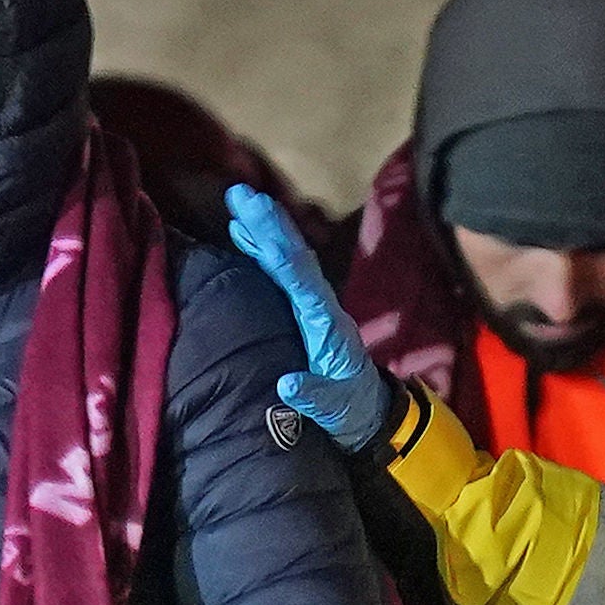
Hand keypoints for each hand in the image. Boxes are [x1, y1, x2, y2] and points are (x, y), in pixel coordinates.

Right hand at [226, 184, 391, 452]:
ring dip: (264, 229)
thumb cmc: (349, 408)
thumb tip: (288, 384)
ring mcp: (311, 306)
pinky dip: (261, 250)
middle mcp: (321, 307)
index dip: (284, 261)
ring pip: (287, 259)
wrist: (365, 410)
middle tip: (244, 194)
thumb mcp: (335, 409)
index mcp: (328, 327)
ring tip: (239, 200)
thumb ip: (315, 396)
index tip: (264, 236)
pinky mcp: (300, 311)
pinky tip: (241, 232)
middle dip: (271, 226)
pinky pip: (279, 273)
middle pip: (295, 259)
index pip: (305, 286)